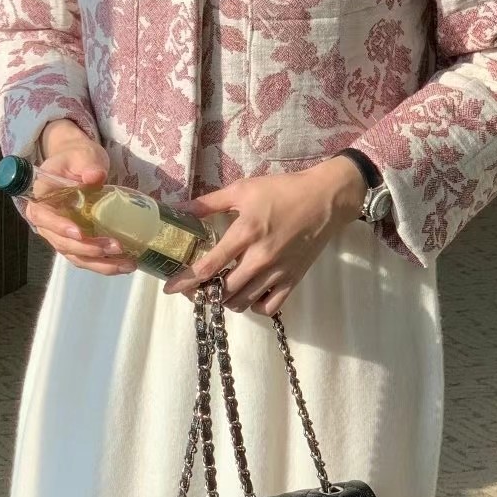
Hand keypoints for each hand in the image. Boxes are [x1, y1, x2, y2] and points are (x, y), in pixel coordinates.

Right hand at [25, 120, 137, 276]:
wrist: (79, 165)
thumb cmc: (77, 158)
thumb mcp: (82, 155)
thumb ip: (87, 165)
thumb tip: (95, 176)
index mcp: (41, 197)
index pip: (43, 217)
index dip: (59, 227)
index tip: (79, 233)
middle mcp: (47, 221)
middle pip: (61, 243)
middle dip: (88, 248)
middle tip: (115, 246)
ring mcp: (61, 234)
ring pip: (76, 256)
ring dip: (100, 263)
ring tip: (126, 264)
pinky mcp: (76, 241)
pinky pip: (87, 258)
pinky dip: (105, 264)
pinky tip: (124, 265)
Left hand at [162, 158, 366, 315]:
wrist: (326, 198)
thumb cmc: (283, 190)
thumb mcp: (244, 189)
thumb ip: (210, 202)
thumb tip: (180, 208)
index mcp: (245, 233)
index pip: (210, 266)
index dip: (186, 281)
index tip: (170, 289)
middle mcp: (259, 258)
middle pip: (224, 291)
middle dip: (205, 293)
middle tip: (198, 287)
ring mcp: (278, 272)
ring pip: (243, 302)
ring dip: (227, 300)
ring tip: (222, 290)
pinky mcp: (293, 280)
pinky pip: (269, 307)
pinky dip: (254, 307)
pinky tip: (249, 295)